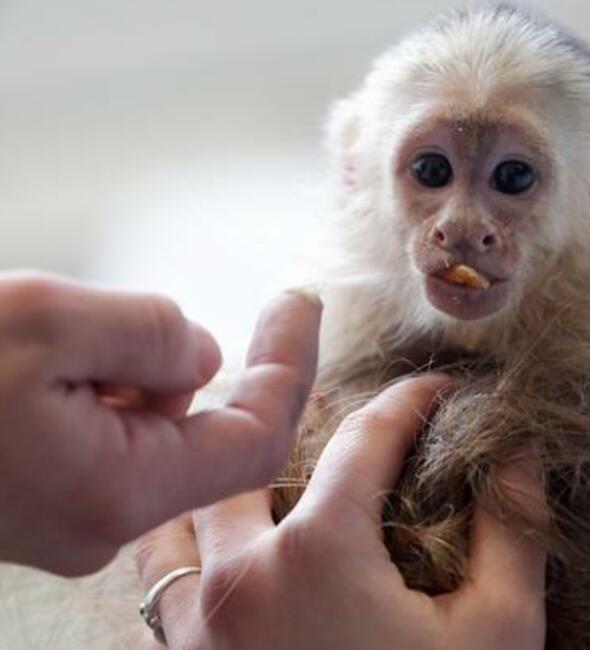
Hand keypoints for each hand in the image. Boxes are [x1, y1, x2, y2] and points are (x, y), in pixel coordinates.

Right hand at [0, 272, 320, 575]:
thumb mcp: (45, 323)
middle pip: (208, 437)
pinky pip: (110, 449)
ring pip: (155, 437)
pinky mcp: (46, 511)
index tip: (302, 305)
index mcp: (121, 490)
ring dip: (141, 379)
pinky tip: (53, 373)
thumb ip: (151, 336)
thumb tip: (206, 359)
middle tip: (168, 314)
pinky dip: (108, 400)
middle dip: (199, 367)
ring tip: (66, 346)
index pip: (258, 440)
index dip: (291, 368)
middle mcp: (104, 525)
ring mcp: (71, 524)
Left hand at [135, 375, 546, 649]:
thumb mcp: (499, 633)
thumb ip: (513, 530)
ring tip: (275, 474)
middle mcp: (236, 576)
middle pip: (247, 454)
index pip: (364, 437)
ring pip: (183, 514)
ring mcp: (192, 625)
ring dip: (227, 483)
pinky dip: (193, 548)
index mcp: (317, 553)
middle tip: (342, 409)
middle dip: (296, 416)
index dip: (409, 400)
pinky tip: (239, 552)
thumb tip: (520, 452)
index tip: (437, 387)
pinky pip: (161, 581)